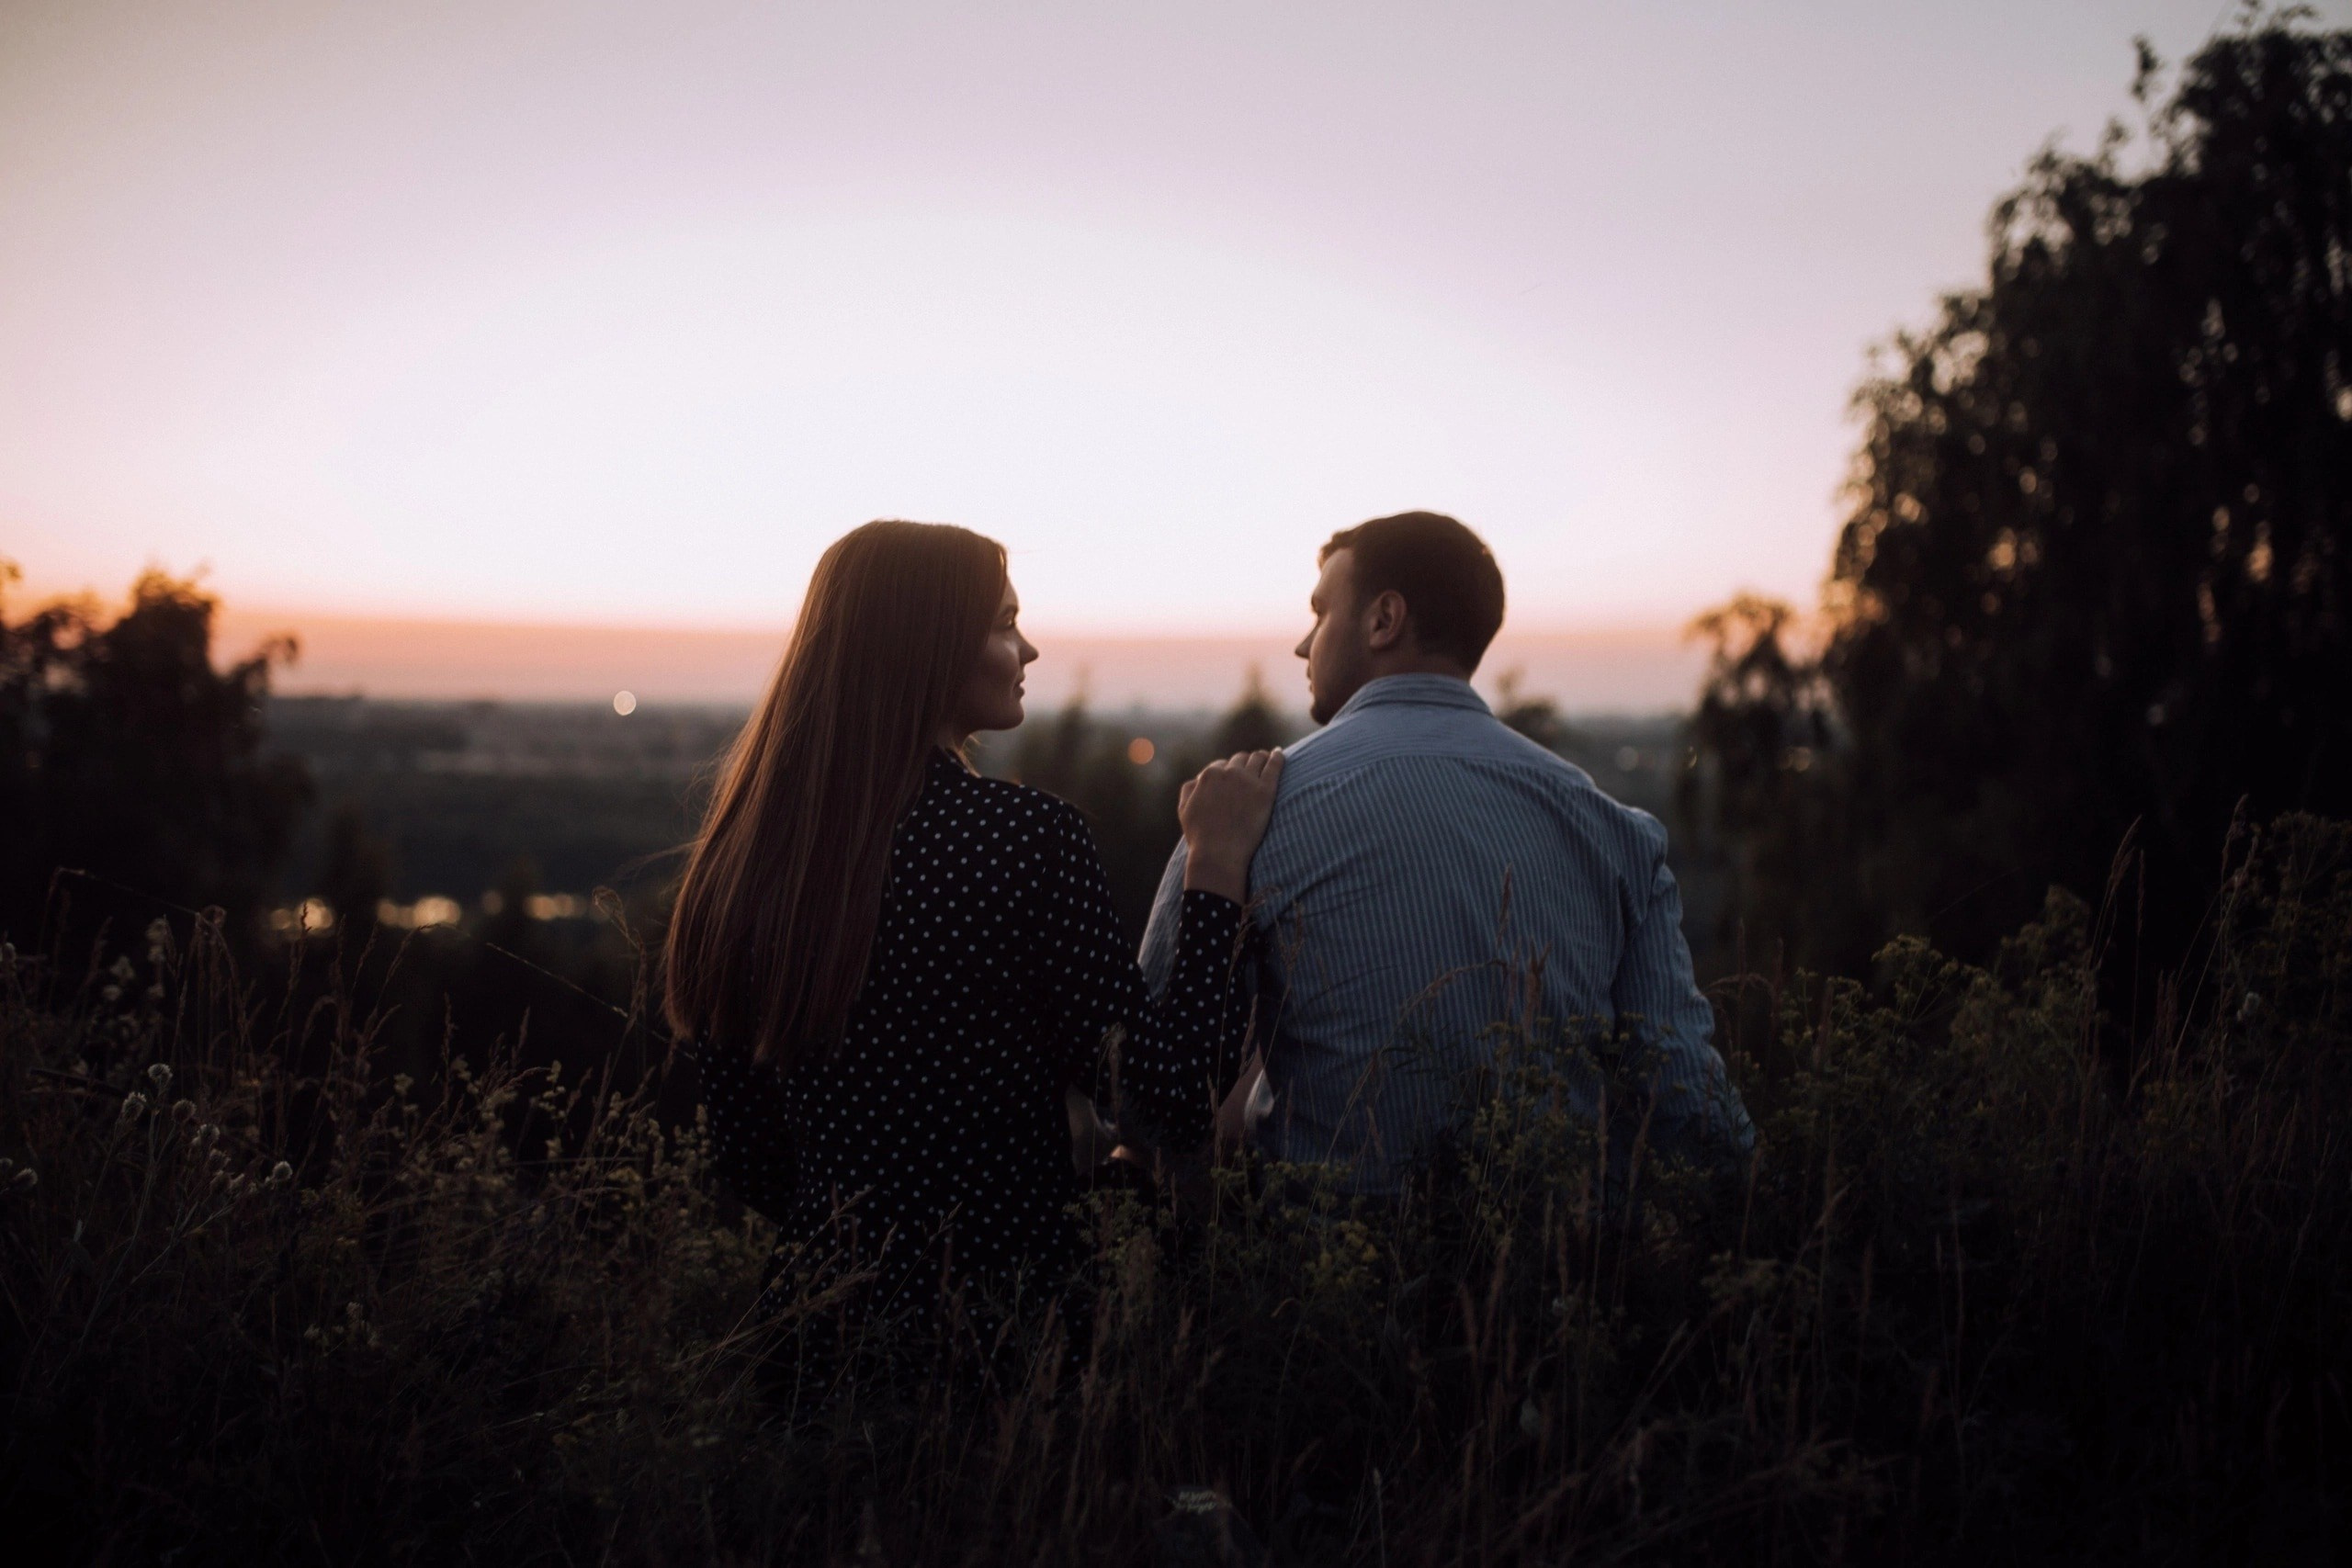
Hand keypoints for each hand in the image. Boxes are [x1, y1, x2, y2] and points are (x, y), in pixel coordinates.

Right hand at [1179, 749, 1283, 901]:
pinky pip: (1275, 765)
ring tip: (1267, 759)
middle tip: (1251, 770)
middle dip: (1244, 764)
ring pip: (1258, 758)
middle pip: (1240, 759)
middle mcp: (1229, 772)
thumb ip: (1189, 788)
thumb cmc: (1200, 835)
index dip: (1228, 772)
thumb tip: (1199, 778)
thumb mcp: (1184, 809)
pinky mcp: (1266, 790)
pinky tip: (1279, 754)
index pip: (1222, 765)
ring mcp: (1248, 780)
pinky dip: (1277, 757)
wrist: (1219, 853)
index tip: (1234, 779)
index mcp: (1209, 775)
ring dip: (1261, 758)